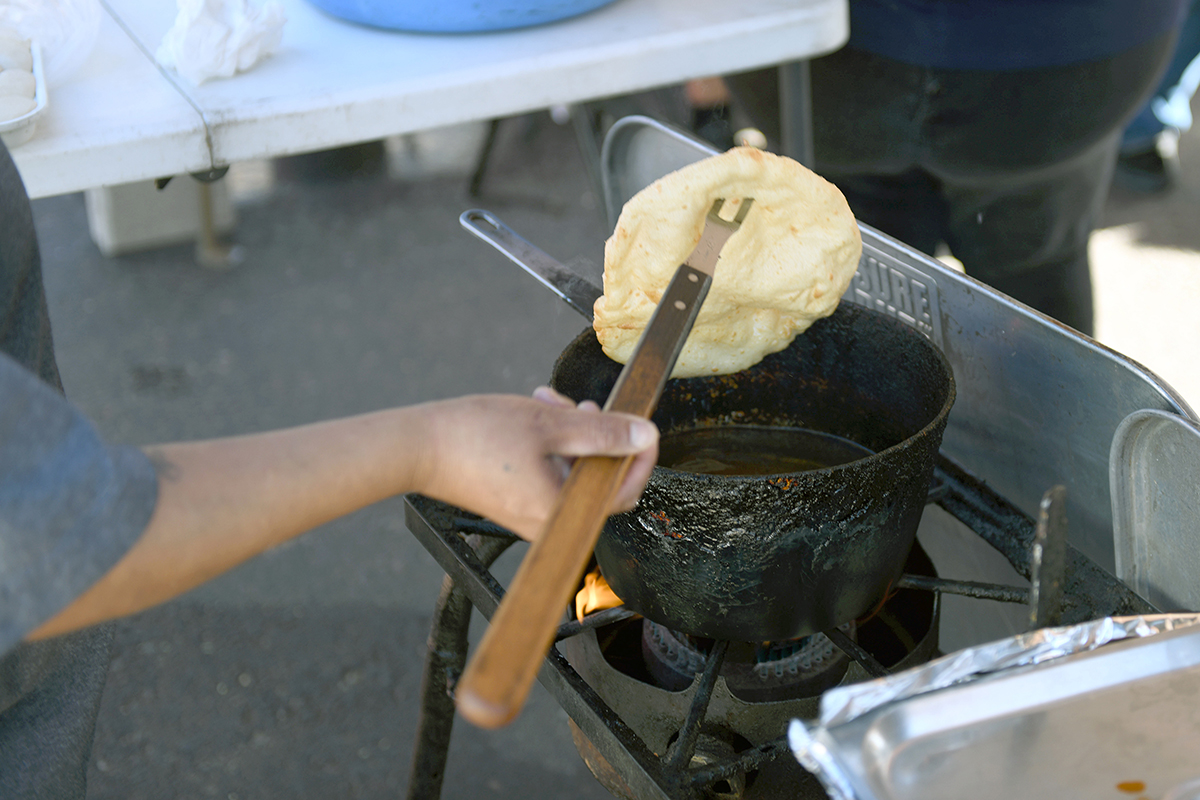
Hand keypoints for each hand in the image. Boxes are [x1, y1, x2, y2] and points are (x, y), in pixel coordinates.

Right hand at [416, 388, 658, 540]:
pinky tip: (536, 413)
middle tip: (586, 406)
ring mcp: (529, 513)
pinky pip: (548, 472)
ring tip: (551, 402)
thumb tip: (644, 436)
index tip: (643, 425)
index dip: (640, 456)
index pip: (624, 492)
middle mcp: (548, 522)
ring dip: (571, 432)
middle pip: (597, 479)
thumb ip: (603, 432)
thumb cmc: (476, 437)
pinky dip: (549, 443)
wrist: (417, 447)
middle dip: (598, 435)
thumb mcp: (550, 425)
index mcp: (562, 512)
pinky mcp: (514, 500)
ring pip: (571, 469)